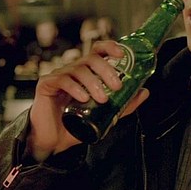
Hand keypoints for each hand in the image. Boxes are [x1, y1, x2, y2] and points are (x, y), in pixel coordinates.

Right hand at [28, 40, 149, 160]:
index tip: (122, 54)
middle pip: (90, 58)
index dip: (109, 47)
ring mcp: (58, 76)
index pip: (97, 51)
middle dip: (106, 70)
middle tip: (117, 86)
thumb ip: (123, 105)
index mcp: (86, 73)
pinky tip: (83, 98)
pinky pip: (62, 80)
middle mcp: (72, 70)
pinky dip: (75, 88)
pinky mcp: (46, 85)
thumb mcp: (104, 115)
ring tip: (102, 99)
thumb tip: (144, 92)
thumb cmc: (75, 126)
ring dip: (93, 82)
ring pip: (78, 69)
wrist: (52, 142)